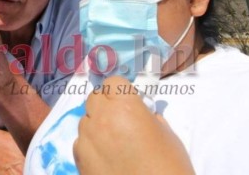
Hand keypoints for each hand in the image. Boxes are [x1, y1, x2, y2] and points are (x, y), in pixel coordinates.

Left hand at [73, 76, 194, 174]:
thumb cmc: (169, 167)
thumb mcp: (168, 136)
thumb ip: (150, 119)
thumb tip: (145, 115)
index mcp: (125, 106)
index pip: (114, 83)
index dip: (122, 91)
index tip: (130, 102)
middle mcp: (101, 118)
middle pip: (95, 98)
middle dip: (106, 104)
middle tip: (122, 119)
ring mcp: (87, 138)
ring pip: (86, 119)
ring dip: (97, 124)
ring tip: (114, 142)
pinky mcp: (79, 159)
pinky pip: (81, 142)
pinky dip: (90, 145)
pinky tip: (105, 158)